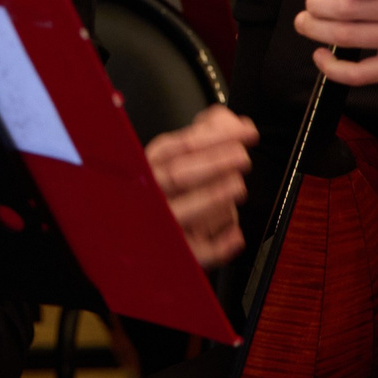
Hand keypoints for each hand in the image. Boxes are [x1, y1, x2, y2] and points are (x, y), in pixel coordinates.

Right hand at [146, 105, 257, 267]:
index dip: (213, 136)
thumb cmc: (168, 191)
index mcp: (150, 168)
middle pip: (178, 175)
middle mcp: (153, 195)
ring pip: (185, 212)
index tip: (243, 132)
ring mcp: (163, 226)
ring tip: (237, 185)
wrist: (134, 238)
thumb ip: (207, 133)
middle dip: (214, 163)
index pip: (177, 146)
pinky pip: (197, 253)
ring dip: (214, 197)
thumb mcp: (180, 157)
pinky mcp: (176, 254)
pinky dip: (218, 246)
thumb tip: (235, 123)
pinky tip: (236, 235)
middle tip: (242, 156)